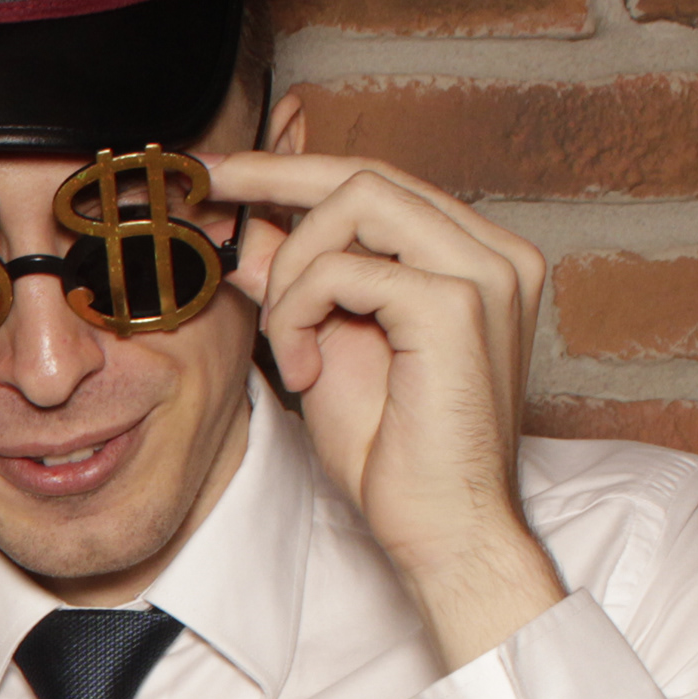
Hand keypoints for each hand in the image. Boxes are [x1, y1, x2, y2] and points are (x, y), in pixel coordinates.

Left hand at [214, 148, 563, 660]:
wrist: (442, 529)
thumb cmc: (393, 455)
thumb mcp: (325, 348)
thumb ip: (294, 285)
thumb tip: (242, 232)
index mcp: (472, 258)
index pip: (378, 181)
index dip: (292, 169)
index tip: (219, 173)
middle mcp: (491, 252)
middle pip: (366, 173)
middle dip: (272, 183)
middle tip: (206, 199)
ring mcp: (484, 272)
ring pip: (354, 204)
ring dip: (291, 272)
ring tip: (287, 342)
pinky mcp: (456, 306)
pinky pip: (344, 270)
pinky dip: (301, 316)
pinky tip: (305, 373)